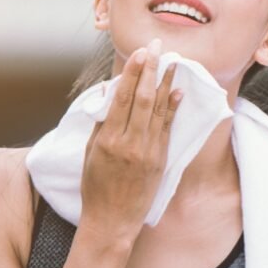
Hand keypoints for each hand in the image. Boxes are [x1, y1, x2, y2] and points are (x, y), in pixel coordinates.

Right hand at [79, 38, 181, 244]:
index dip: (133, 73)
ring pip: (158, 110)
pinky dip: (173, 108)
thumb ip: (101, 123)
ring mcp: (147, 152)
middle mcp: (129, 143)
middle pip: (143, 98)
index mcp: (108, 140)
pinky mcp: (160, 160)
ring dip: (166, 83)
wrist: (112, 221)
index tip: (140, 53)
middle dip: (151, 70)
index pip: (122, 98)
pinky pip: (167, 128)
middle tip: (158, 46)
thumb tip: (109, 94)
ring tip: (172, 62)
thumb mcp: (89, 153)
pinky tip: (178, 91)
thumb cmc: (95, 187)